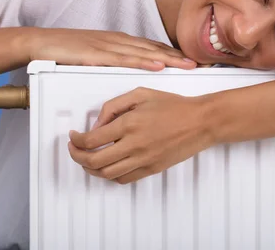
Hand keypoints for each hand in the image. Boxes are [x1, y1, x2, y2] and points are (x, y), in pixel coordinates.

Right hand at [28, 28, 195, 70]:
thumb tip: (129, 72)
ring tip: (188, 65)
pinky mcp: (97, 54)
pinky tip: (157, 65)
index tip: (192, 62)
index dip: (173, 55)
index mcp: (119, 42)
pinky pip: (124, 59)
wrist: (41, 42)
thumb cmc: (66, 51)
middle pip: (154, 49)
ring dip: (169, 59)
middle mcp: (118, 41)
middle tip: (201, 64)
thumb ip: (113, 62)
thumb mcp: (95, 55)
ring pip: (145, 52)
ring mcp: (108, 46)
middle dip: (179, 56)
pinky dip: (143, 62)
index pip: (152, 48)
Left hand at [67, 87, 213, 183]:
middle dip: (77, 156)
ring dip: (90, 168)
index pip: (92, 140)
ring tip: (86, 159)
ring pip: (106, 173)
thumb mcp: (140, 94)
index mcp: (129, 123)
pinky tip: (107, 166)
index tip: (73, 136)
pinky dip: (109, 175)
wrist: (200, 121)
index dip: (76, 140)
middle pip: (94, 160)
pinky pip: (123, 179)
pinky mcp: (151, 169)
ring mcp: (143, 159)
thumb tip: (98, 123)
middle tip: (74, 149)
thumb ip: (114, 106)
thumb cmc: (173, 105)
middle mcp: (134, 144)